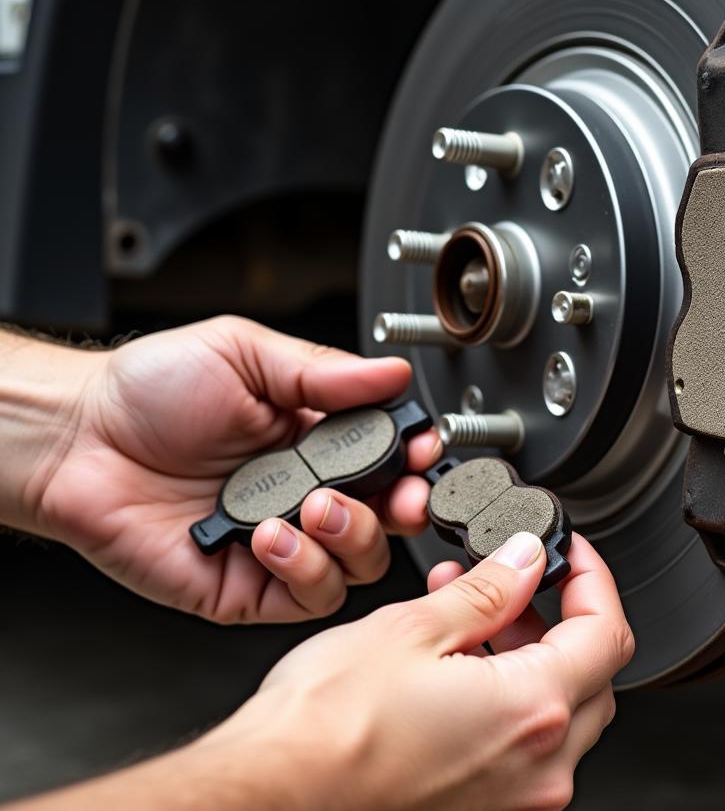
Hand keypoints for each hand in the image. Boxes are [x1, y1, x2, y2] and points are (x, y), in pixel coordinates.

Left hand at [33, 316, 441, 621]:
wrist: (78, 438)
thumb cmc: (149, 389)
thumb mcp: (246, 353)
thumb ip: (324, 370)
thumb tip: (392, 372)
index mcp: (312, 435)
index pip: (388, 454)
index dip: (415, 456)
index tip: (422, 448)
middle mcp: (303, 490)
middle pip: (387, 516)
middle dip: (405, 507)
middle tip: (398, 493)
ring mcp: (279, 541)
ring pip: (358, 562)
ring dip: (352, 536)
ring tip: (315, 504)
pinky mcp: (246, 585)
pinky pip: (305, 595)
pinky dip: (304, 568)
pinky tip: (272, 533)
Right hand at [198, 533, 632, 810]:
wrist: (270, 798)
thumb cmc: (324, 728)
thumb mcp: (413, 628)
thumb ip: (488, 589)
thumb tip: (527, 560)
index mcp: (531, 710)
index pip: (607, 632)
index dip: (593, 579)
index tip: (571, 555)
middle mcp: (537, 769)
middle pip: (592, 677)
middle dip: (560, 618)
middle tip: (515, 582)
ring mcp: (512, 801)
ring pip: (559, 714)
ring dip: (527, 655)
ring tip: (467, 614)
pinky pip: (522, 749)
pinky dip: (505, 698)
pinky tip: (456, 667)